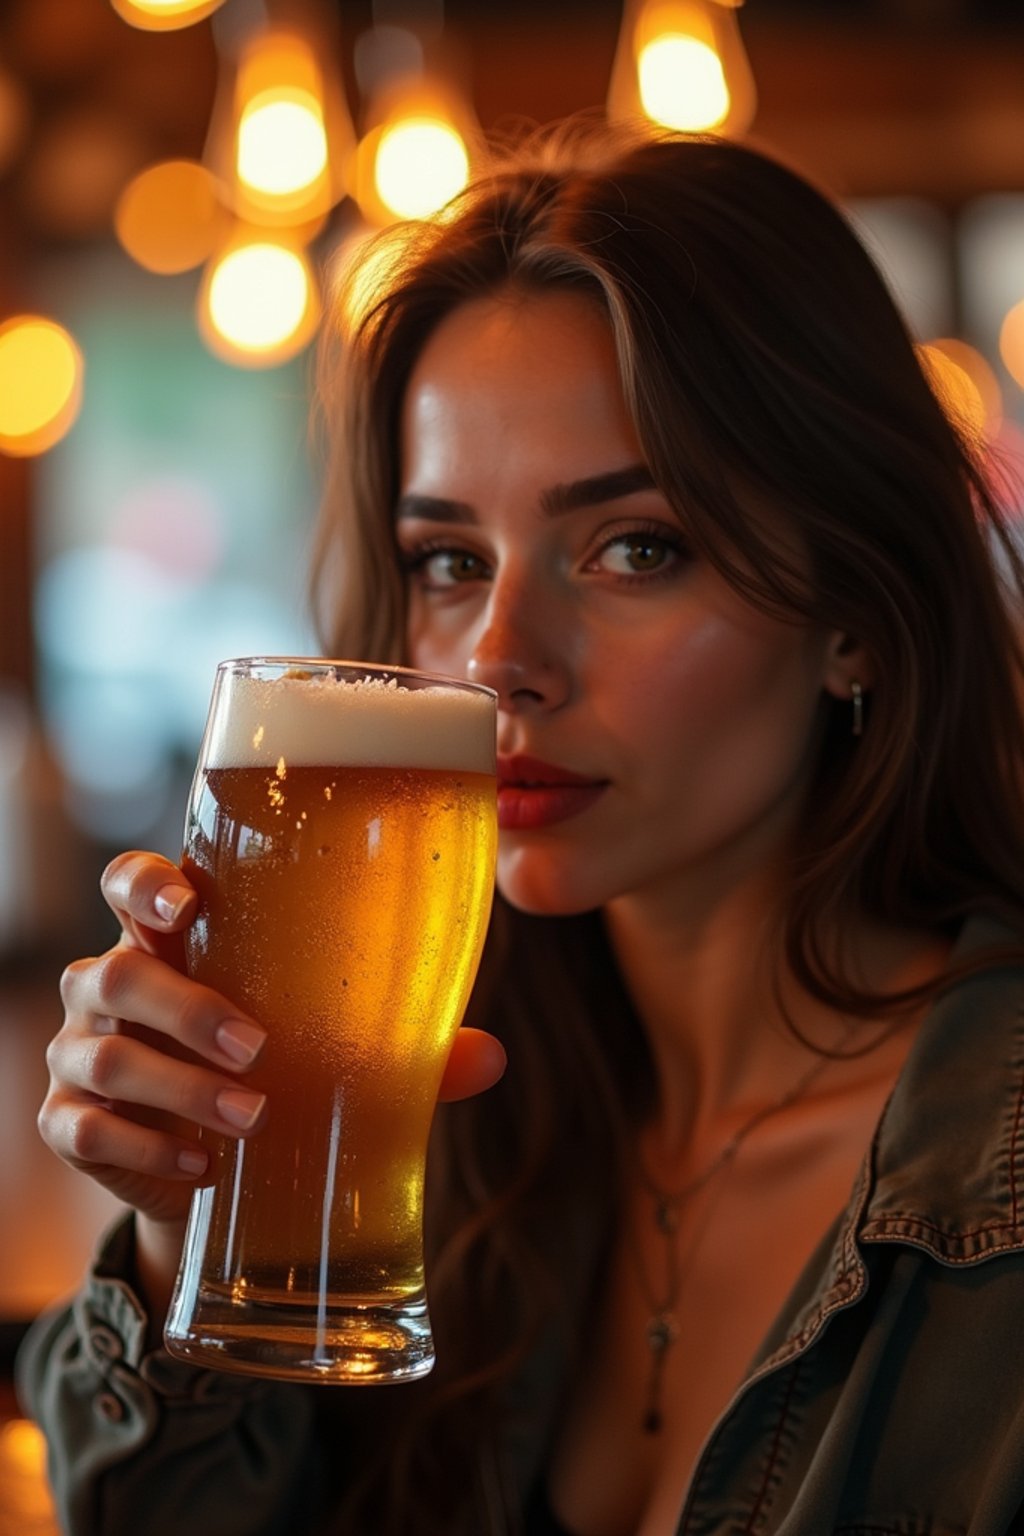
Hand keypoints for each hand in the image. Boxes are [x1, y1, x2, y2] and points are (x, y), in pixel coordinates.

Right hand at [39, 851, 507, 1301]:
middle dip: (187, 1009)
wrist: (211, 1166)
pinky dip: (148, 1149)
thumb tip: (489, 1056)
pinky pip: (86, 1131)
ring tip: (255, 1117)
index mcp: (170, 942)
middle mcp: (111, 987)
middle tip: (259, 1048)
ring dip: (183, 1089)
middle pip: (117, 975)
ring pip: (107, 1058)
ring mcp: (80, 1055)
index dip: (143, 884)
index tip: (186, 903)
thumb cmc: (273, 1068)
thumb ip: (402, 1043)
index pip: (128, 883)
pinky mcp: (68, 1126)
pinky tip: (205, 1168)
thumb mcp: (329, 1044)